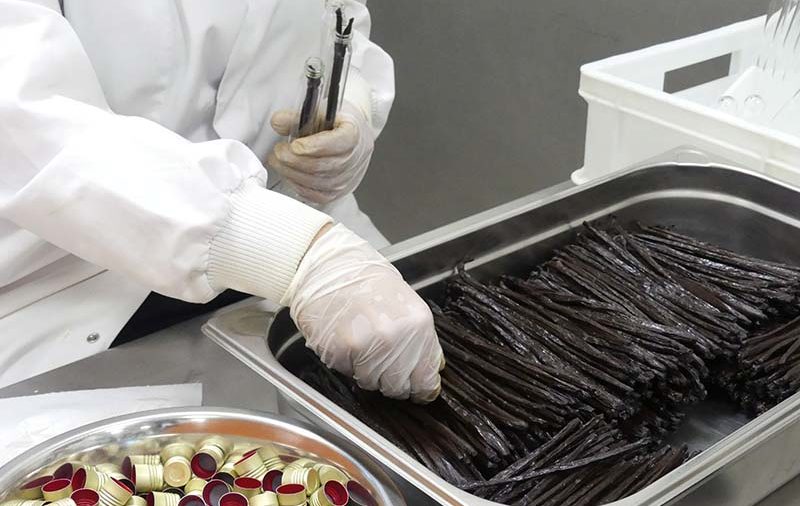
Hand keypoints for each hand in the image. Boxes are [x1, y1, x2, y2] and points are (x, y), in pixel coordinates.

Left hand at [269, 102, 373, 204]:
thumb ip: (296, 117)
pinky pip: (315, 196)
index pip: (336, 143)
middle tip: (278, 151)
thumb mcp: (318, 112)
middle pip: (320, 165)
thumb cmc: (336, 125)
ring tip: (278, 161)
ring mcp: (346, 179)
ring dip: (290, 172)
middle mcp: (353, 159)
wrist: (353, 140)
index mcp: (353, 134)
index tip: (294, 144)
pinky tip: (289, 173)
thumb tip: (277, 122)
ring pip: (315, 182)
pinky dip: (297, 185)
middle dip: (293, 159)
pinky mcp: (337, 193)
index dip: (313, 146)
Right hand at [282, 224, 443, 402]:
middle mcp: (397, 338)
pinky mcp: (340, 351)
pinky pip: (348, 373)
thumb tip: (431, 368)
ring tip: (361, 343)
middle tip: (380, 360)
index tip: (416, 390)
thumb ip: (420, 338)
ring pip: (372, 383)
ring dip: (367, 371)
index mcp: (419, 325)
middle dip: (391, 380)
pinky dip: (346, 363)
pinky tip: (345, 339)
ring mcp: (368, 346)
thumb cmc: (366, 280)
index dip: (419, 388)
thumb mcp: (406, 303)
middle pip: (398, 387)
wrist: (328, 265)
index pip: (426, 379)